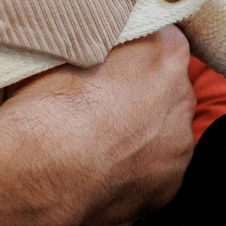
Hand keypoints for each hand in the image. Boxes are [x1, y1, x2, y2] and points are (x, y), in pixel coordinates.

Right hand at [4, 28, 195, 225]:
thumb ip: (102, 41)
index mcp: (166, 54)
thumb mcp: (72, 49)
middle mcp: (183, 98)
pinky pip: (157, 174)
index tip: (113, 65)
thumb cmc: (52, 103)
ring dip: (144, 137)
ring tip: (102, 145)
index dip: (136, 53)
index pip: (162, 42)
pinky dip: (137, 172)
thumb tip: (97, 38)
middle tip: (103, 106)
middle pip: (169, 90)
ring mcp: (180, 145)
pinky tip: (106, 172)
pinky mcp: (169, 186)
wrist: (43, 168)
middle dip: (144, 96)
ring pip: (166, 135)